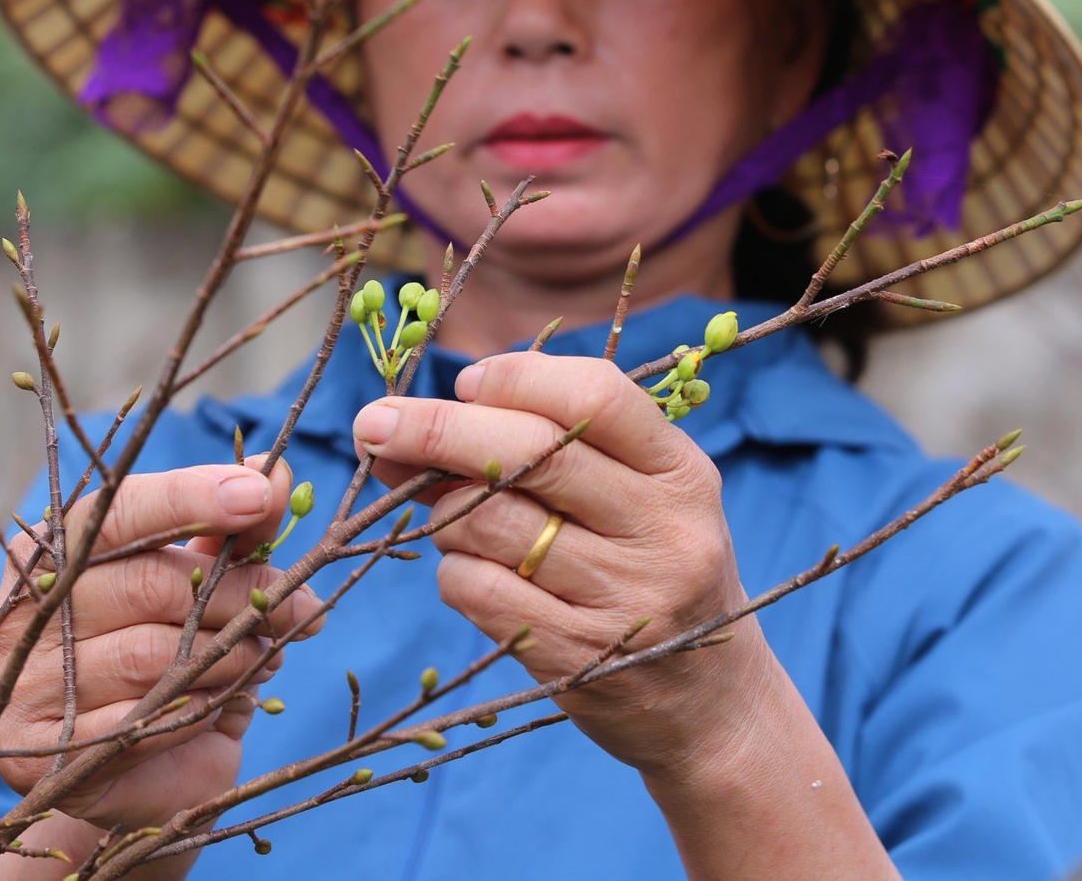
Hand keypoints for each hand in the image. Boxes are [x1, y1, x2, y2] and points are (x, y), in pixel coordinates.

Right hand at [0, 459, 322, 834]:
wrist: (138, 767)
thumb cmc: (172, 651)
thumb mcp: (204, 582)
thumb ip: (234, 529)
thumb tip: (276, 474)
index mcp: (56, 549)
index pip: (119, 510)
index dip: (191, 497)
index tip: (260, 495)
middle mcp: (26, 608)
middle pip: (152, 583)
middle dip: (241, 593)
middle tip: (299, 607)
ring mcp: (22, 682)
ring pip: (154, 655)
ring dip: (230, 657)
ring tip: (260, 658)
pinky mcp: (39, 753)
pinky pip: (145, 722)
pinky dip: (199, 710)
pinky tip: (219, 704)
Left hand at [353, 352, 773, 777]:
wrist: (709, 705)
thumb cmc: (650, 573)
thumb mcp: (639, 500)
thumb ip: (554, 452)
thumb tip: (414, 423)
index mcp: (683, 473)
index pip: (595, 395)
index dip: (515, 377)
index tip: (464, 383)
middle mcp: (663, 532)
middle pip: (530, 451)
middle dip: (435, 428)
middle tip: (372, 423)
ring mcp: (625, 600)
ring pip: (488, 521)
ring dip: (443, 510)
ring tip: (449, 518)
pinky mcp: (580, 660)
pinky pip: (477, 590)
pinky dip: (453, 572)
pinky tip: (470, 572)